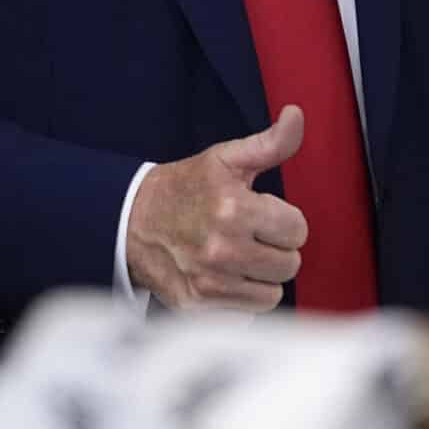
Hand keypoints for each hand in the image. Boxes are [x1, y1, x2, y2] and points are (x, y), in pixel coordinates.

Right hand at [125, 105, 309, 310]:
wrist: (132, 220)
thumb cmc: (187, 187)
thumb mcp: (226, 158)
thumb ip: (270, 142)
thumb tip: (297, 115)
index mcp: (234, 208)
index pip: (297, 230)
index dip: (284, 221)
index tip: (264, 215)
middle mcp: (222, 249)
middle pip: (289, 264)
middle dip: (276, 249)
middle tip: (252, 237)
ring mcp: (209, 281)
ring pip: (272, 293)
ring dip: (261, 277)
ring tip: (240, 258)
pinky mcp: (197, 306)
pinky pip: (247, 313)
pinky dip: (242, 298)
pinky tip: (225, 277)